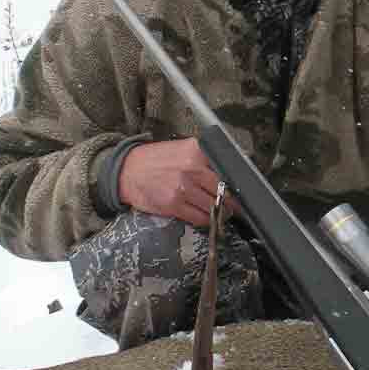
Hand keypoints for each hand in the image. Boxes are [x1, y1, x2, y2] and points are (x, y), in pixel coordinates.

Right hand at [116, 139, 236, 225]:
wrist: (126, 171)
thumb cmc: (155, 160)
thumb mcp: (182, 149)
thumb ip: (204, 157)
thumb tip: (228, 172)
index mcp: (196, 151)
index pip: (226, 169)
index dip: (236, 183)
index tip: (241, 190)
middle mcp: (191, 168)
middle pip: (224, 190)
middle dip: (231, 201)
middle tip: (235, 206)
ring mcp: (182, 187)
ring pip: (213, 206)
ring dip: (220, 213)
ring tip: (223, 213)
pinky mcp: (173, 204)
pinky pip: (198, 217)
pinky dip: (206, 220)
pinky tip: (206, 218)